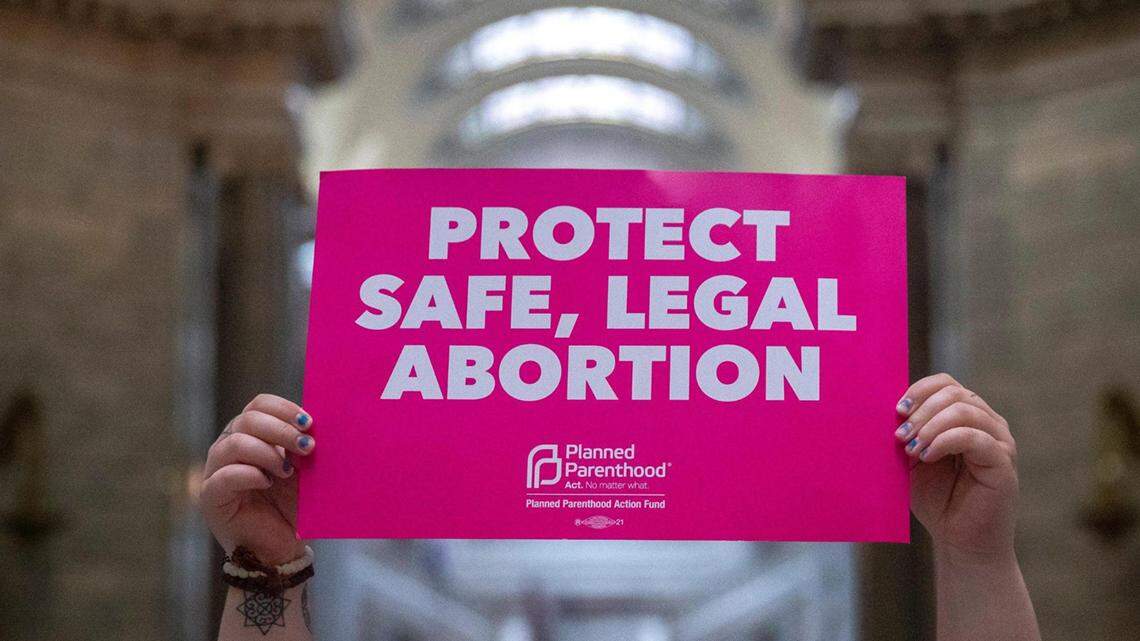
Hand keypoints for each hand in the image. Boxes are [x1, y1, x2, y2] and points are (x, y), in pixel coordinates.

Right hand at [200, 394, 315, 564]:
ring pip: (234, 443)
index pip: (258, 405)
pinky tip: (267, 482)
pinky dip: (249, 474)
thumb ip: (302, 446)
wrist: (282, 548)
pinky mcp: (211, 497)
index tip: (308, 422)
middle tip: (307, 446)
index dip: (282, 409)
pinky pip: (223, 476)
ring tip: (287, 471)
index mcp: (250, 434)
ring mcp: (216, 471)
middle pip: (247, 419)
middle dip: (281, 429)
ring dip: (267, 452)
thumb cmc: (291, 506)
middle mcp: (229, 447)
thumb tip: (313, 424)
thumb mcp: (302, 471)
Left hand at [896, 373, 1018, 560]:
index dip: (919, 390)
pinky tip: (926, 456)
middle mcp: (988, 423)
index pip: (946, 384)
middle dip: (921, 410)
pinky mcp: (1003, 462)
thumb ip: (909, 432)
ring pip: (965, 411)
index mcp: (967, 417)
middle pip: (955, 394)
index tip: (896, 410)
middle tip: (900, 434)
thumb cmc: (938, 500)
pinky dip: (944, 441)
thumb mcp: (915, 458)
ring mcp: (999, 441)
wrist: (959, 541)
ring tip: (910, 448)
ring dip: (930, 426)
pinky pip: (974, 437)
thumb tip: (884, 409)